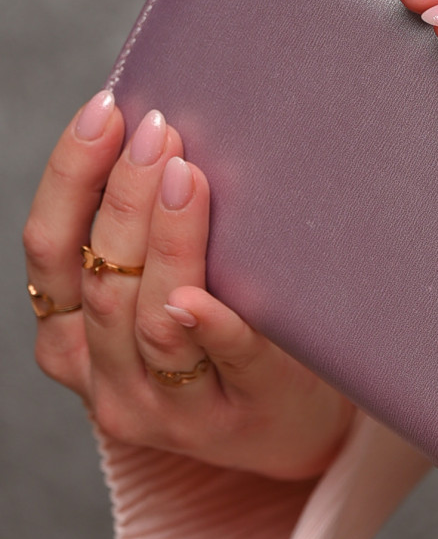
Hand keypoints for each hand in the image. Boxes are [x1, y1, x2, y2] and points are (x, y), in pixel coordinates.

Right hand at [24, 92, 354, 478]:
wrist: (289, 428)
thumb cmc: (217, 338)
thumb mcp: (156, 292)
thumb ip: (141, 236)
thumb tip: (157, 126)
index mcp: (69, 338)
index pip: (47, 250)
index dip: (70, 176)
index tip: (106, 110)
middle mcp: (106, 379)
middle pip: (100, 280)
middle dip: (125, 195)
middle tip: (159, 130)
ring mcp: (166, 409)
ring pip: (151, 320)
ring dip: (167, 242)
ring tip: (190, 176)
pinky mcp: (232, 420)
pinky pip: (223, 363)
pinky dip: (212, 325)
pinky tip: (201, 297)